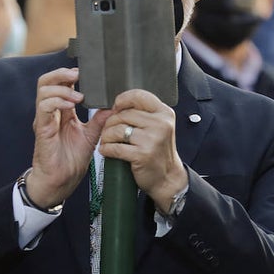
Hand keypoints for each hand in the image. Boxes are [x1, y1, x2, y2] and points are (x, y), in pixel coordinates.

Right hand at [28, 68, 109, 208]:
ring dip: (62, 88)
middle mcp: (50, 112)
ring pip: (43, 90)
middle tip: (78, 74)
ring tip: (79, 95)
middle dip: (62, 73)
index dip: (69, 74)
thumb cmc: (72, 160)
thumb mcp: (91, 135)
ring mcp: (44, 119)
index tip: (86, 73)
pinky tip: (70, 104)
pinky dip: (57, 101)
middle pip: (47, 81)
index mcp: (62, 111)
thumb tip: (114, 106)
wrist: (62, 181)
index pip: (60, 84)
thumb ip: (99, 119)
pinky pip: (44, 107)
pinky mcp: (42, 129)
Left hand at [99, 89, 187, 212]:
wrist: (167, 177)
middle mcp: (160, 124)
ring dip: (106, 136)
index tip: (116, 108)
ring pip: (117, 129)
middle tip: (109, 131)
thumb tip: (118, 104)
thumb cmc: (158, 151)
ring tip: (107, 141)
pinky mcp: (142, 154)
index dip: (122, 100)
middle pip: (123, 114)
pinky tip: (107, 150)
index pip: (138, 95)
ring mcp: (152, 139)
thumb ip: (144, 113)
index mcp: (164, 113)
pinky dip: (106, 149)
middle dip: (110, 123)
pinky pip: (115, 147)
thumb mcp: (159, 126)